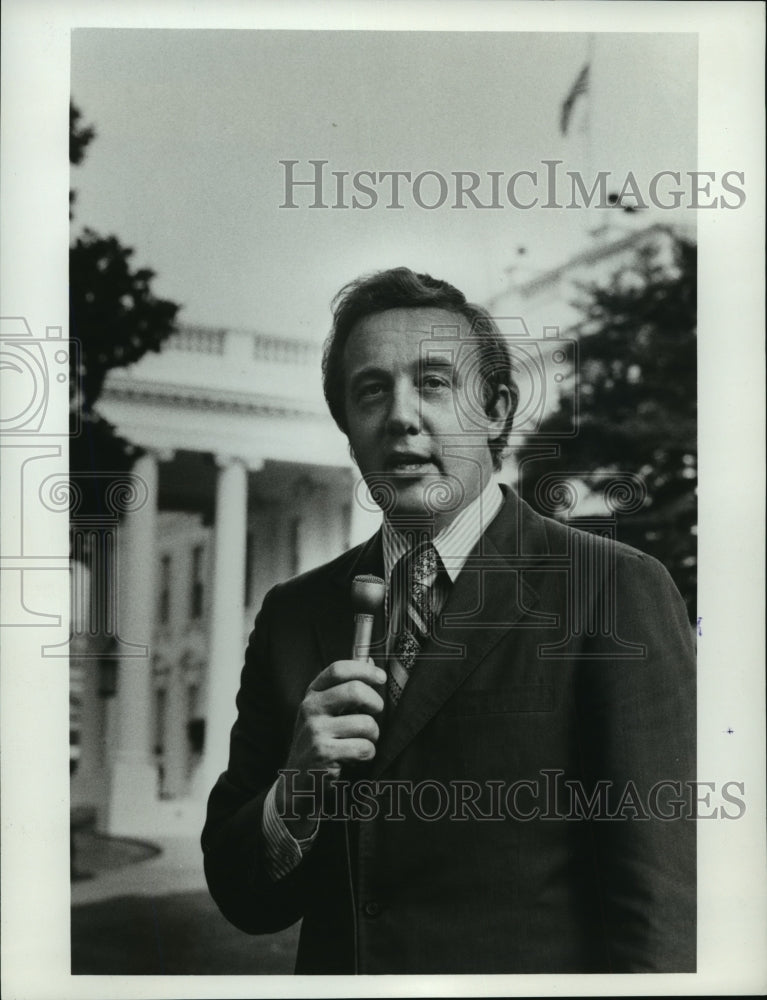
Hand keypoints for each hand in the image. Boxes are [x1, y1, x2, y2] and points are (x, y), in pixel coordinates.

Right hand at [276, 659, 386, 837]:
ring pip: (366, 723)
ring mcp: (315, 731)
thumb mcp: (323, 714)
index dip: (364, 670)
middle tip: (376, 714)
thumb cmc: (318, 744)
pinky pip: (364, 747)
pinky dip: (368, 754)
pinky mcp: (324, 753)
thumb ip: (343, 691)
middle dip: (376, 703)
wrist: (296, 784)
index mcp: (312, 695)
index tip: (381, 678)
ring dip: (373, 736)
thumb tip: (372, 665)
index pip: (338, 669)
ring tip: (363, 743)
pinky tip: (356, 758)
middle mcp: (311, 709)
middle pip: (355, 691)